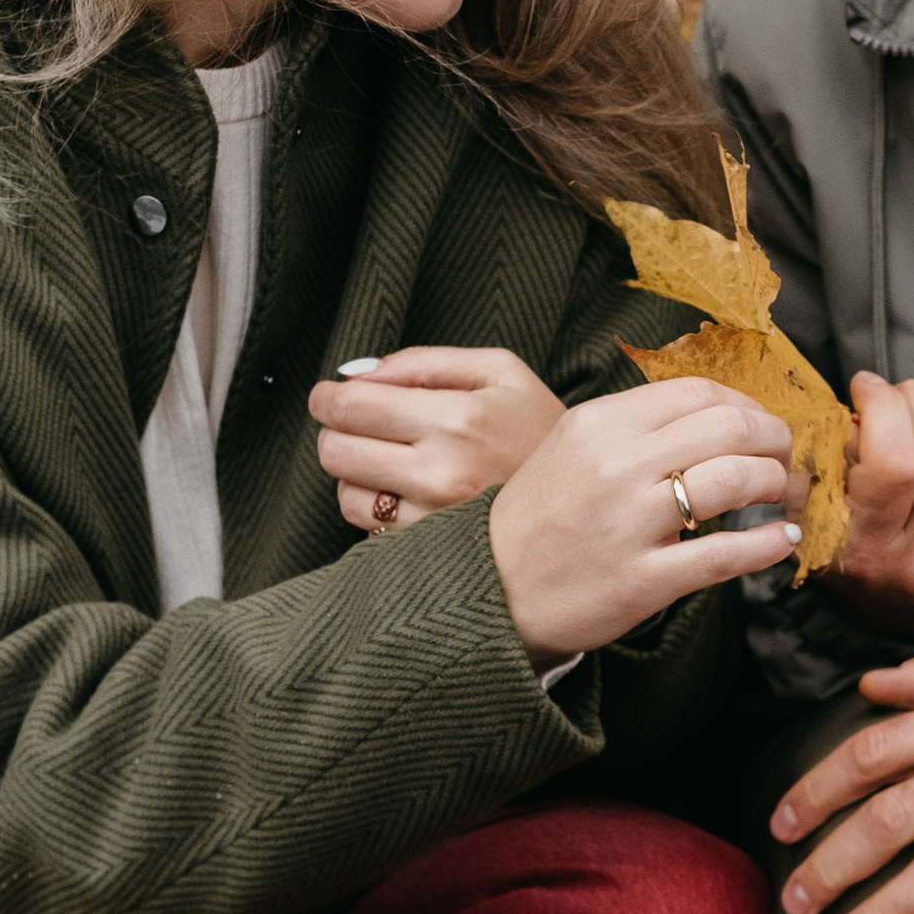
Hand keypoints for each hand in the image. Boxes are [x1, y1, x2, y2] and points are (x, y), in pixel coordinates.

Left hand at [313, 346, 566, 531]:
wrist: (586, 504)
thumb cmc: (538, 431)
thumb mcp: (501, 373)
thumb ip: (427, 361)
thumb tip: (358, 372)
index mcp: (459, 419)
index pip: (352, 406)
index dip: (327, 397)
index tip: (329, 395)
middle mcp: (443, 472)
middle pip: (336, 450)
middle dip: (336, 431)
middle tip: (356, 424)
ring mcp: (435, 520)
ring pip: (346, 492)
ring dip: (355, 473)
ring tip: (389, 461)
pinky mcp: (431, 552)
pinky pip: (367, 529)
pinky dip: (374, 507)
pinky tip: (404, 493)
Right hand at [489, 381, 804, 669]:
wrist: (487, 589)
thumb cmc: (538, 518)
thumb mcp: (570, 448)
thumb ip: (633, 426)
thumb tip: (712, 415)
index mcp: (600, 424)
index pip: (698, 392)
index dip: (746, 405)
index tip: (757, 425)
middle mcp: (617, 465)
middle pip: (730, 427)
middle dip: (773, 439)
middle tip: (780, 458)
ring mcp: (631, 523)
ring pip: (736, 480)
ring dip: (774, 484)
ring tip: (778, 494)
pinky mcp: (644, 579)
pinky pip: (726, 554)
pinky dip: (768, 545)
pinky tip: (782, 540)